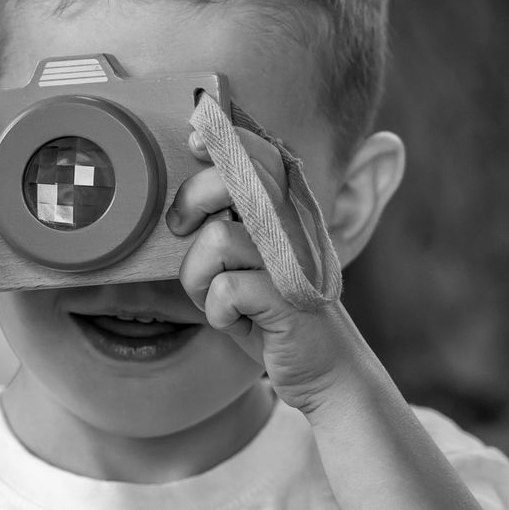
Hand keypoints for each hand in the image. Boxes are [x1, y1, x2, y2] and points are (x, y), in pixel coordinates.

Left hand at [166, 127, 361, 413]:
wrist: (326, 374)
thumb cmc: (275, 317)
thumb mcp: (251, 266)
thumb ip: (227, 228)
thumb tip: (182, 199)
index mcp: (287, 213)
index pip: (258, 152)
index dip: (221, 136)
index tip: (192, 138)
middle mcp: (294, 227)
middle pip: (232, 179)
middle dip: (191, 202)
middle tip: (183, 229)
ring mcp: (293, 262)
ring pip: (215, 240)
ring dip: (199, 279)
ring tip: (218, 300)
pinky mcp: (287, 301)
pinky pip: (224, 290)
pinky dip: (218, 314)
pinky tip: (238, 324)